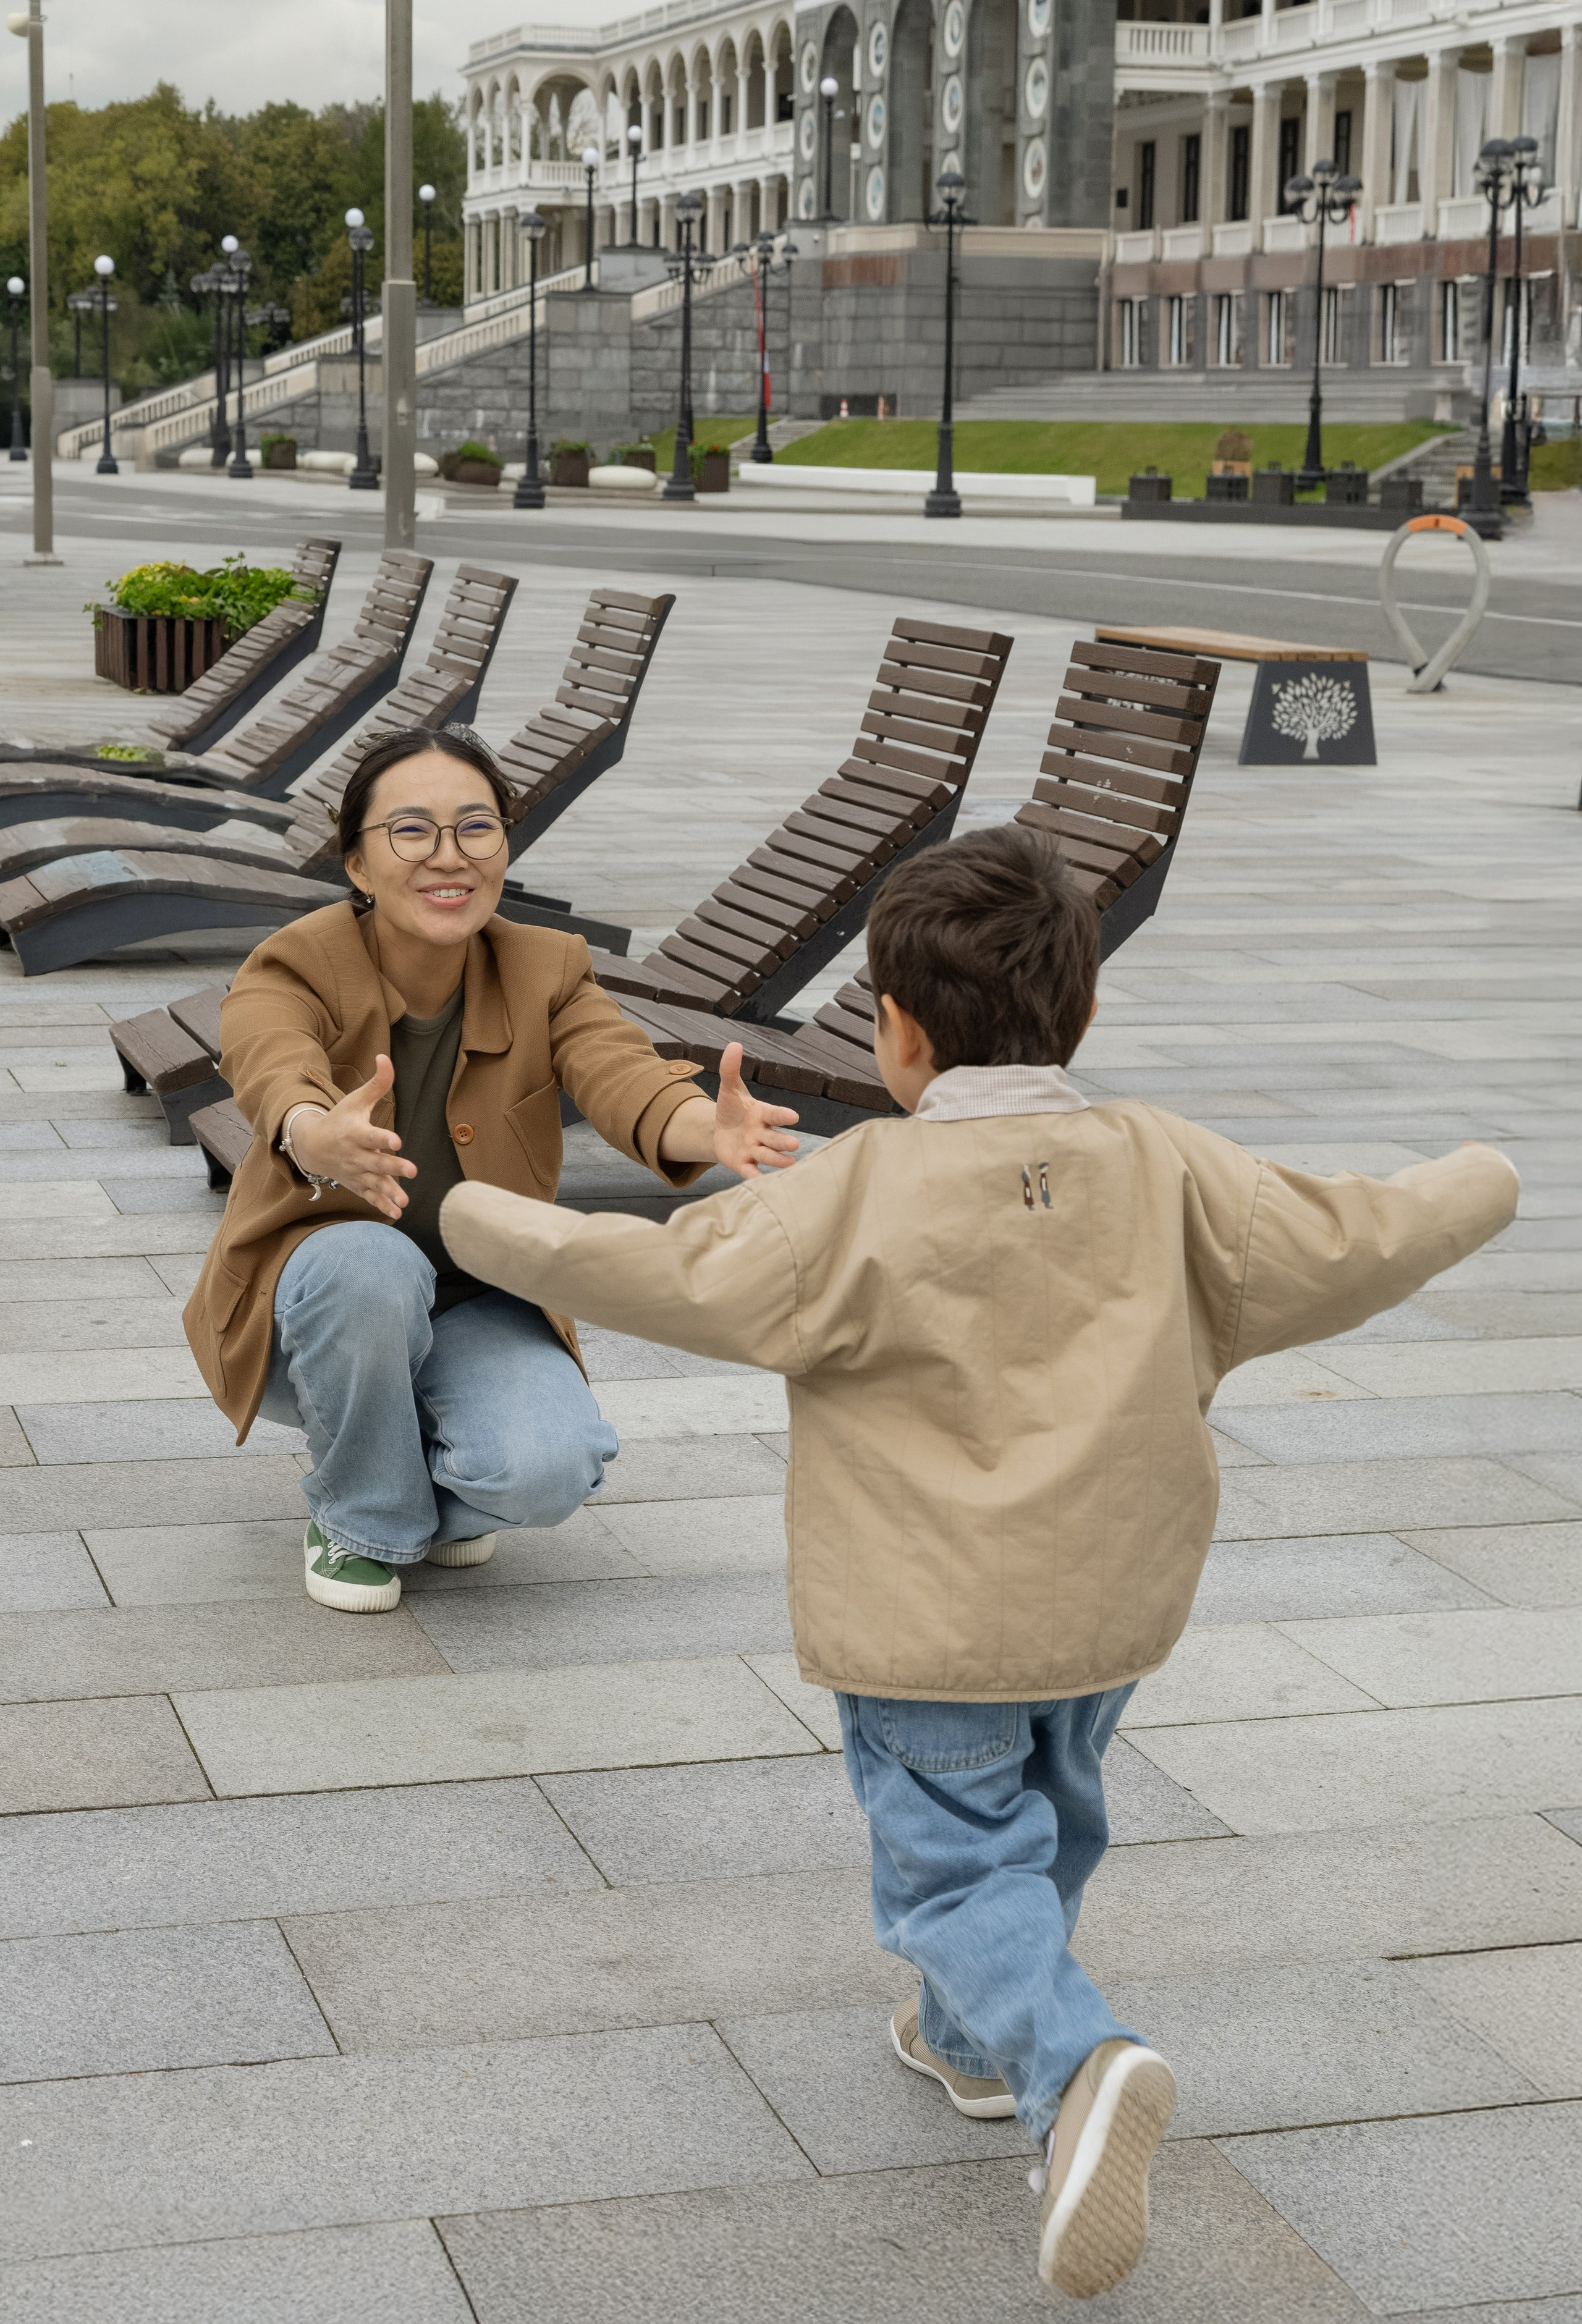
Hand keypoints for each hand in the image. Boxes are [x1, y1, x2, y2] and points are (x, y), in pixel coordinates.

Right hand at [287, 1055, 415, 1220]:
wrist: (313, 1146)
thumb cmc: (340, 1119)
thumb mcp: (355, 1099)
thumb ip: (376, 1083)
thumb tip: (385, 1057)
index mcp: (355, 1132)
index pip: (370, 1136)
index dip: (383, 1139)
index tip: (396, 1141)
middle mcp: (355, 1154)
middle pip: (375, 1162)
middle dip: (392, 1167)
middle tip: (412, 1170)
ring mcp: (355, 1172)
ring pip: (373, 1183)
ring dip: (389, 1193)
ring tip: (405, 1201)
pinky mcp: (357, 1184)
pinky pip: (369, 1196)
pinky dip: (381, 1205)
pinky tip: (397, 1213)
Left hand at [656, 1044, 800, 1180]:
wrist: (719, 1132)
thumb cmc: (731, 1109)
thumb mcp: (729, 1089)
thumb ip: (730, 1069)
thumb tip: (734, 1044)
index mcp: (762, 1114)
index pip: (774, 1114)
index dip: (783, 1116)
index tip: (793, 1116)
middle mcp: (762, 1133)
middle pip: (775, 1138)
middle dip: (784, 1142)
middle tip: (794, 1145)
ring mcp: (754, 1150)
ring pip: (767, 1156)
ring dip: (778, 1160)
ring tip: (790, 1164)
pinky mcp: (743, 1164)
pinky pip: (751, 1172)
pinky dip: (755, 1177)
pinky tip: (760, 1183)